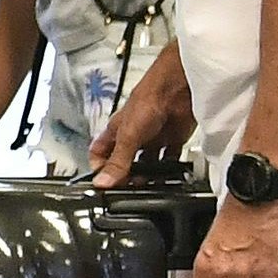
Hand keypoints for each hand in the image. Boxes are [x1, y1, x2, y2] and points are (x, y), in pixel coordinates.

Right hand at [89, 57, 191, 189]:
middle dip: (125, 177)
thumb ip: (117, 161)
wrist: (177, 88)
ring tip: (148, 186)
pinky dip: (170, 170)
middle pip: (124, 162)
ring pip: (147, 164)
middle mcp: (133, 136)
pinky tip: (168, 176)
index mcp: (116, 132)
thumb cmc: (149, 99)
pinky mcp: (172, 140)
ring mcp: (153, 139)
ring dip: (147, 176)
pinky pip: (170, 160)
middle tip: (128, 189)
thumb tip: (102, 182)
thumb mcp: (128, 136)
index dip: (99, 168)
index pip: (100, 154)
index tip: (103, 183)